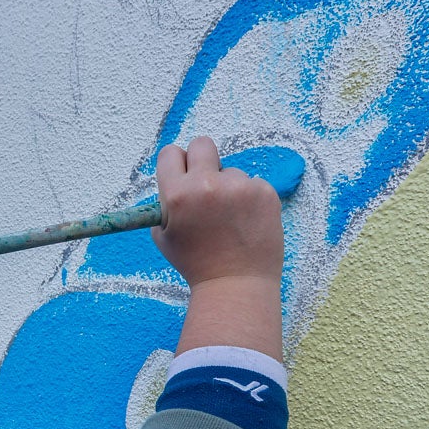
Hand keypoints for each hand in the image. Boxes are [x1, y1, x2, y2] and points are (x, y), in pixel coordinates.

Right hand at [151, 137, 283, 289]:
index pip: (170, 153)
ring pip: (230, 171)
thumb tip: (174, 180)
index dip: (176, 163)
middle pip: (202, 144)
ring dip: (228, 188)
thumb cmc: (197, 264)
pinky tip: (246, 223)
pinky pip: (252, 184)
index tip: (183, 173)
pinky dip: (249, 200)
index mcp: (177, 195)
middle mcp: (207, 185)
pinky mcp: (264, 192)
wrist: (235, 284)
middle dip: (202, 159)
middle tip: (206, 183)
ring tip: (230, 221)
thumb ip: (165, 204)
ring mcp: (239, 187)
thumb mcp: (164, 237)